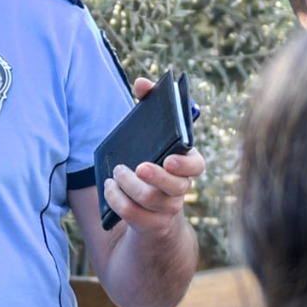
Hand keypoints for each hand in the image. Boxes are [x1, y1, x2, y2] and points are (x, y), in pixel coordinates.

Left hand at [106, 77, 205, 234]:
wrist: (146, 203)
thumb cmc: (149, 160)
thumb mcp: (150, 133)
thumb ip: (149, 104)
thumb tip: (143, 83)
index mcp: (185, 165)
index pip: (197, 165)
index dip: (185, 164)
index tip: (168, 158)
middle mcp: (181, 188)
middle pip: (174, 187)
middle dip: (154, 176)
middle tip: (136, 166)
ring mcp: (167, 209)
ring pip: (150, 200)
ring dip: (128, 185)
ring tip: (115, 173)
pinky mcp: (151, 223)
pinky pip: (133, 214)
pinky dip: (117, 200)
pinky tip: (108, 188)